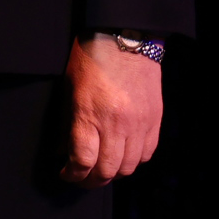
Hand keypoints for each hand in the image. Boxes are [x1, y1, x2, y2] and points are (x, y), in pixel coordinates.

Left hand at [61, 33, 162, 186]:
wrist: (124, 37)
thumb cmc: (90, 59)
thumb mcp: (69, 90)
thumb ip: (68, 124)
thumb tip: (64, 152)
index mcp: (90, 113)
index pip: (82, 160)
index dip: (72, 175)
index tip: (66, 174)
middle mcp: (116, 123)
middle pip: (107, 170)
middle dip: (91, 180)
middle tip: (82, 178)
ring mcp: (139, 123)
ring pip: (129, 167)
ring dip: (114, 173)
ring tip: (102, 169)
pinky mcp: (154, 119)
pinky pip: (147, 153)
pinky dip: (133, 160)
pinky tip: (122, 155)